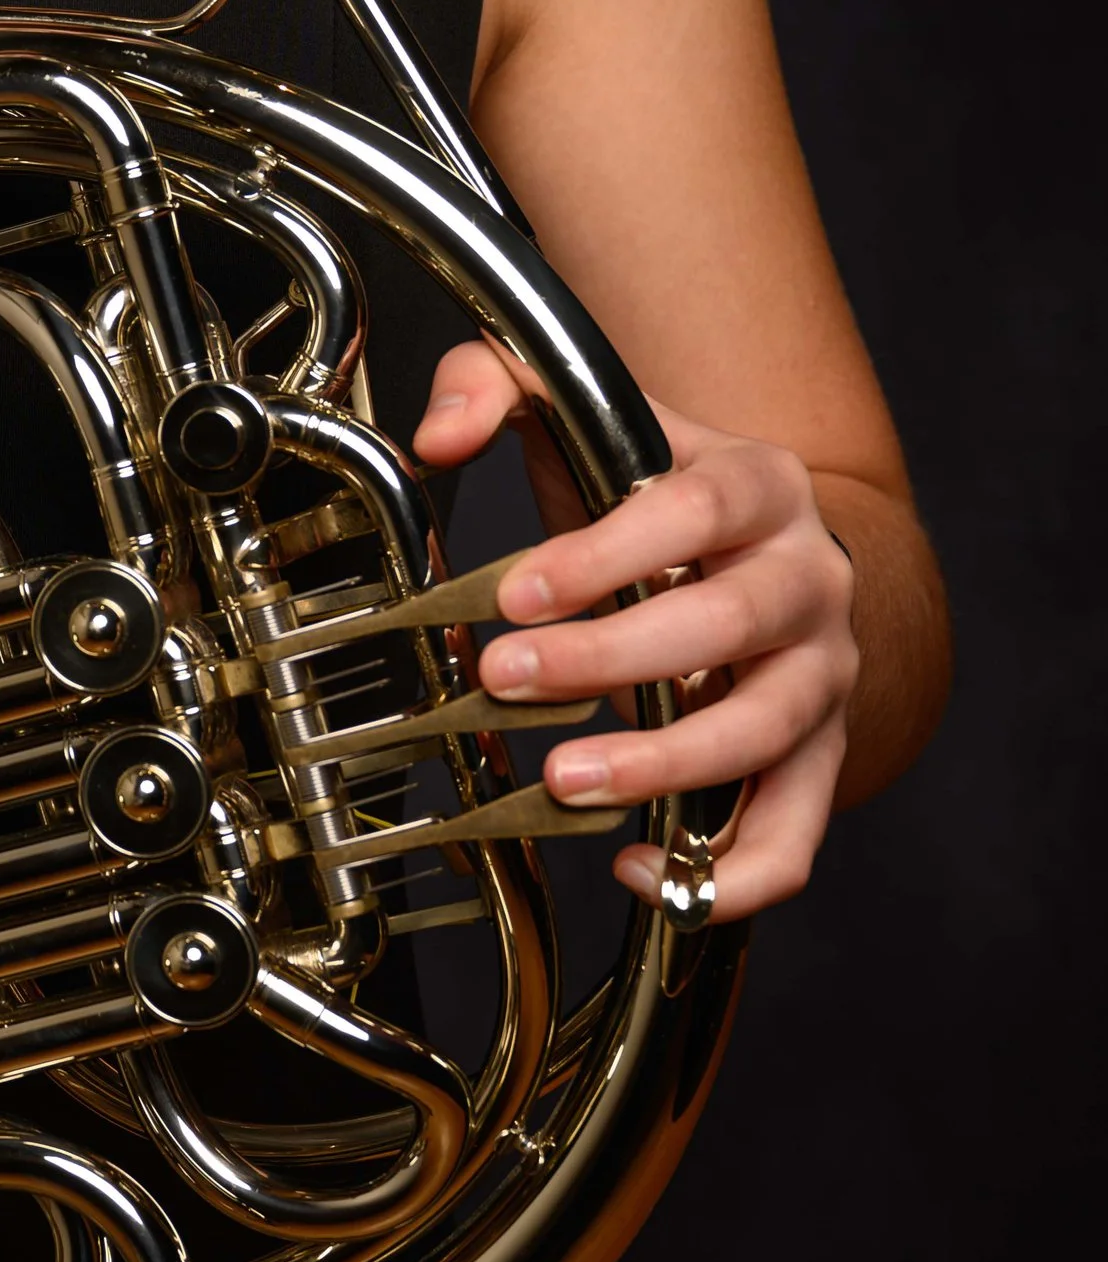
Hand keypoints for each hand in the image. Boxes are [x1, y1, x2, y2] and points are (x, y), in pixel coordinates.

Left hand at [412, 343, 858, 924]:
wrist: (764, 551)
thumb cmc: (655, 488)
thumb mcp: (583, 413)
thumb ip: (495, 387)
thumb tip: (439, 434)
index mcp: (759, 484)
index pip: (695, 509)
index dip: (605, 554)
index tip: (515, 594)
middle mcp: (810, 578)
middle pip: (729, 622)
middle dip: (612, 659)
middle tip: (506, 678)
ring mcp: (823, 675)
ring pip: (766, 730)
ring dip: (665, 764)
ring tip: (564, 780)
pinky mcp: (818, 759)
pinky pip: (794, 834)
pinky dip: (728, 874)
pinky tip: (636, 870)